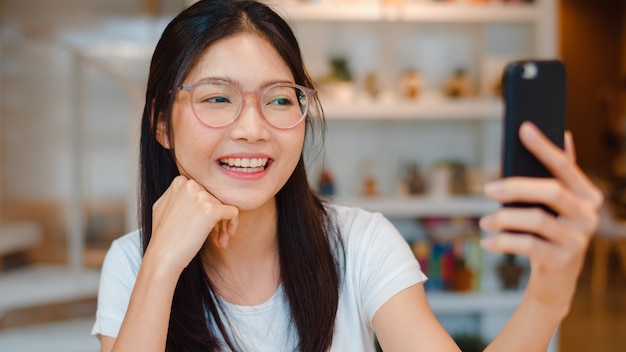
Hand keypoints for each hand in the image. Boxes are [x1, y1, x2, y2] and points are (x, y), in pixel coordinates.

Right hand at [148, 175, 238, 272]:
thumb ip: (179, 196)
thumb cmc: (163, 237)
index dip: (206, 209)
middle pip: (215, 199)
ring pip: (224, 207)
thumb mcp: (165, 207)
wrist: (161, 256)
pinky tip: (225, 238)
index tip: (203, 226)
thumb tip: (193, 192)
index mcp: (180, 182)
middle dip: (216, 218)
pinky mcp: (211, 210)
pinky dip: (233, 225)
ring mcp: (201, 196)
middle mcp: (190, 185)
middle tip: (215, 236)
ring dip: (223, 226)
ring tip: (219, 241)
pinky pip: (233, 212)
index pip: (204, 192)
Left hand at [479, 121, 602, 312]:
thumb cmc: (550, 231)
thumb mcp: (557, 205)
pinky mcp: (563, 261)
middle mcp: (588, 216)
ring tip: (484, 222)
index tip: (524, 129)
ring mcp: (578, 240)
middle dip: (516, 187)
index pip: (566, 166)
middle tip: (487, 189)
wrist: (556, 277)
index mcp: (588, 196)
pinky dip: (503, 242)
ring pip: (537, 220)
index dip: (544, 147)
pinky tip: (487, 242)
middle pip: (552, 191)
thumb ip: (561, 175)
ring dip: (504, 219)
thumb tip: (564, 135)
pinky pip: (528, 246)